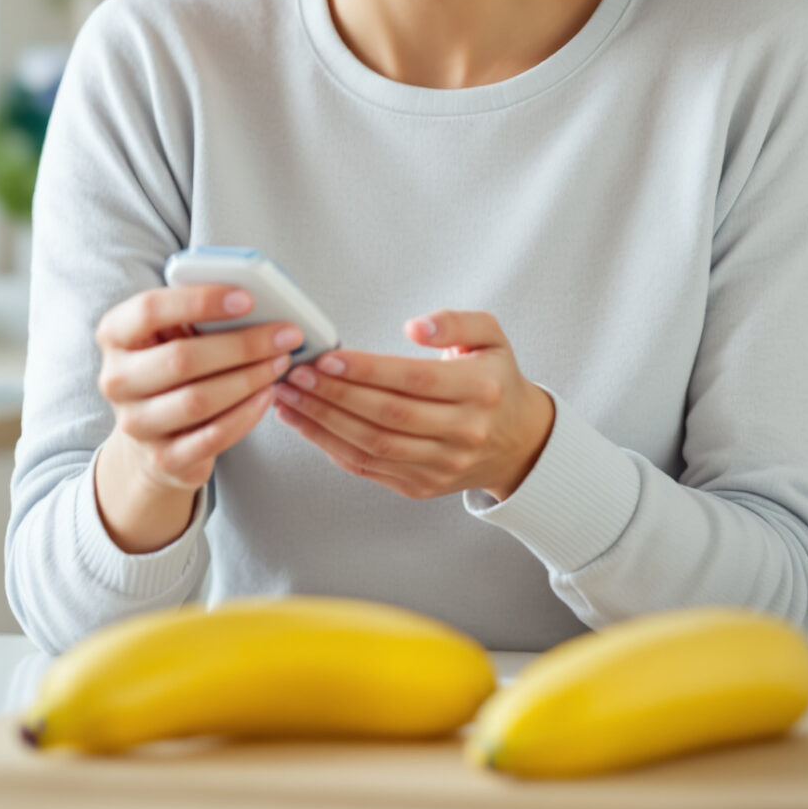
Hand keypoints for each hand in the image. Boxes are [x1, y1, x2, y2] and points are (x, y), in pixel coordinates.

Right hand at [93, 282, 293, 497]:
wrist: (151, 436)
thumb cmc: (171, 370)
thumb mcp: (171, 335)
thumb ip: (197, 316)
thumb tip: (255, 304)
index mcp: (114, 336)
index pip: (149, 309)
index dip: (199, 301)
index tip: (248, 298)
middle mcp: (116, 380)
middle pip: (182, 359)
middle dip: (242, 346)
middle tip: (284, 336)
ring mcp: (135, 424)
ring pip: (199, 400)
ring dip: (248, 379)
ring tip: (279, 363)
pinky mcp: (162, 458)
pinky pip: (212, 437)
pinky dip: (246, 415)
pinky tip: (267, 395)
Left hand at [272, 310, 554, 501]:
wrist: (519, 443)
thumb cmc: (494, 380)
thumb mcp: (490, 337)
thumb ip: (455, 322)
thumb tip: (414, 327)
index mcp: (481, 391)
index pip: (415, 381)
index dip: (368, 371)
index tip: (327, 358)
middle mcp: (464, 432)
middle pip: (388, 416)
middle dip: (334, 395)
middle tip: (294, 375)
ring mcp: (443, 465)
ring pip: (373, 446)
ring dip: (323, 423)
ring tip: (288, 398)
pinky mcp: (422, 486)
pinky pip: (369, 468)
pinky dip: (331, 447)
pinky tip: (305, 424)